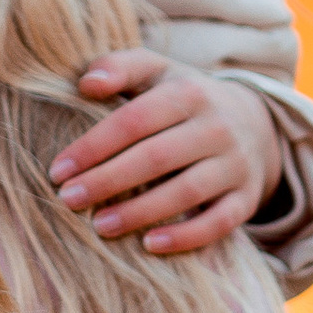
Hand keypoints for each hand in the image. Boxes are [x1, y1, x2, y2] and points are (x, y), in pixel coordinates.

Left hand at [50, 52, 276, 255]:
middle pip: (156, 157)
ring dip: (140, 212)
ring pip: (187, 192)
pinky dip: (186, 237)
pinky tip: (149, 245)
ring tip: (100, 226)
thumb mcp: (156, 71)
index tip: (58, 171)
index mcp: (188, 93)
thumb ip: (120, 67)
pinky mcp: (246, 197)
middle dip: (108, 181)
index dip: (94, 147)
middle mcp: (216, 127)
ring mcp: (235, 163)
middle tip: (69, 200)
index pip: (135, 120)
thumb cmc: (183, 99)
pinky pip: (219, 223)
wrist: (254, 123)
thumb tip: (87, 84)